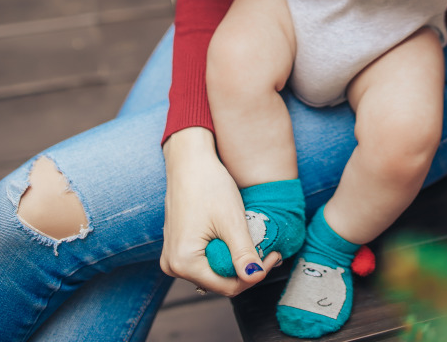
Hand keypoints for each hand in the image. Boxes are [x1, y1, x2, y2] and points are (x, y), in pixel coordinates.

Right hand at [161, 127, 280, 292]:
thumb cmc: (208, 184)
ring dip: (236, 261)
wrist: (189, 160)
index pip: (227, 286)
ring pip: (213, 271)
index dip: (254, 275)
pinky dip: (223, 253)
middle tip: (270, 250)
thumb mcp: (230, 220)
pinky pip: (204, 260)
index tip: (274, 255)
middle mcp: (173, 265)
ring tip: (257, 244)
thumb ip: (242, 253)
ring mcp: (173, 257)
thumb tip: (255, 277)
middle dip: (246, 269)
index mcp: (183, 262)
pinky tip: (238, 240)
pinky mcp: (178, 247)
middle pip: (219, 280)